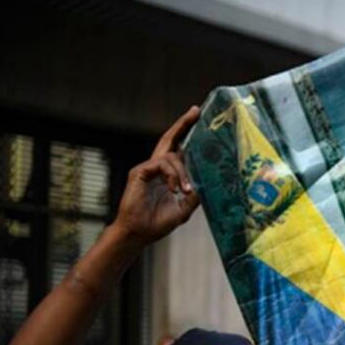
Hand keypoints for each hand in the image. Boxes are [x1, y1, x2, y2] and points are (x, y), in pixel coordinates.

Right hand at [113, 106, 201, 246]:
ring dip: (182, 174)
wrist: (138, 234)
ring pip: (171, 157)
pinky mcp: (139, 172)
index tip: (197, 119)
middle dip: (183, 124)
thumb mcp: (183, 209)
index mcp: (166, 174)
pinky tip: (175, 190)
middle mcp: (156, 168)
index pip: (178, 150)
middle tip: (195, 111)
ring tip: (185, 192)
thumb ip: (194, 196)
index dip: (187, 135)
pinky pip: (160, 165)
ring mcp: (146, 169)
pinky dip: (172, 176)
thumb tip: (205, 184)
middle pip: (169, 139)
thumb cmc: (157, 223)